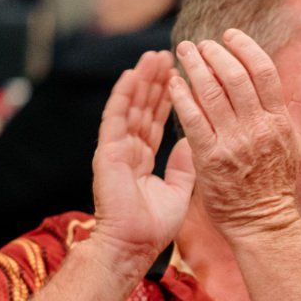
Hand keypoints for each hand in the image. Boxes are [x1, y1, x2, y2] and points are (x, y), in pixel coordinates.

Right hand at [91, 51, 195, 271]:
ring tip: (154, 56)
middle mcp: (129, 149)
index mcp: (144, 158)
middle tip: (169, 55)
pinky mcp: (107, 152)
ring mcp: (116, 149)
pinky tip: (131, 75)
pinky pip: (115, 118)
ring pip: (130, 107)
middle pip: (143, 107)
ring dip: (142, 80)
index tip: (180, 75)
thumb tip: (193, 142)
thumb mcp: (179, 191)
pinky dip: (123, 95)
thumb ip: (184, 165)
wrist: (133, 246)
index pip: (157, 120)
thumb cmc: (154, 227)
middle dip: (156, 81)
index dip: (167, 97)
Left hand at [167, 31, 300, 237]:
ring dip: (195, 67)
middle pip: (234, 77)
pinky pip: (193, 119)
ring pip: (210, 93)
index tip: (228, 35)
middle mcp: (258, 129)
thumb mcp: (298, 141)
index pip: (263, 71)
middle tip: (200, 44)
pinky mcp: (210, 159)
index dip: (244, 47)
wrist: (262, 222)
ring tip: (184, 53)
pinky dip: (181, 96)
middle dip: (214, 53)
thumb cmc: (279, 181)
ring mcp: (234, 144)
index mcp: (280, 121)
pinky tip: (173, 83)